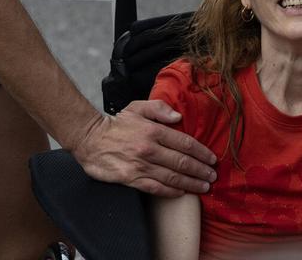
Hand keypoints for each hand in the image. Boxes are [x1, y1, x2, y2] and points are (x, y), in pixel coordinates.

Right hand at [72, 100, 217, 196]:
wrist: (90, 139)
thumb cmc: (116, 123)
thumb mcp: (138, 107)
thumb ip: (159, 108)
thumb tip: (178, 116)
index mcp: (153, 130)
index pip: (184, 143)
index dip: (201, 152)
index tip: (212, 159)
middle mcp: (149, 149)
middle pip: (182, 162)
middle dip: (200, 170)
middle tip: (212, 176)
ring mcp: (140, 165)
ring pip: (172, 177)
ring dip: (190, 183)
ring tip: (203, 187)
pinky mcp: (131, 179)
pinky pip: (155, 188)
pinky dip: (170, 192)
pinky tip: (181, 193)